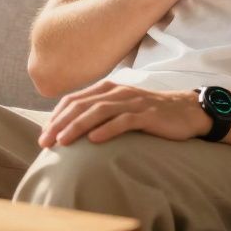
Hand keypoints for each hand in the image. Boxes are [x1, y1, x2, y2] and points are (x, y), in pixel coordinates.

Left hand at [37, 80, 210, 147]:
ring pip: (98, 111)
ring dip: (77, 126)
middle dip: (60, 123)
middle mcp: (117, 92)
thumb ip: (100, 112)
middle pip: (81, 105)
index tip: (44, 135)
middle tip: (45, 142)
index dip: (56, 116)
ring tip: (63, 141)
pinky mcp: (147, 114)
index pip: (74, 100)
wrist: (187, 111)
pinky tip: (94, 140)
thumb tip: (72, 129)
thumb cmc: (150, 113)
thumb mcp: (121, 108)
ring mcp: (132, 102)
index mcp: (107, 89)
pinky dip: (107, 129)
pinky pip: (124, 121)